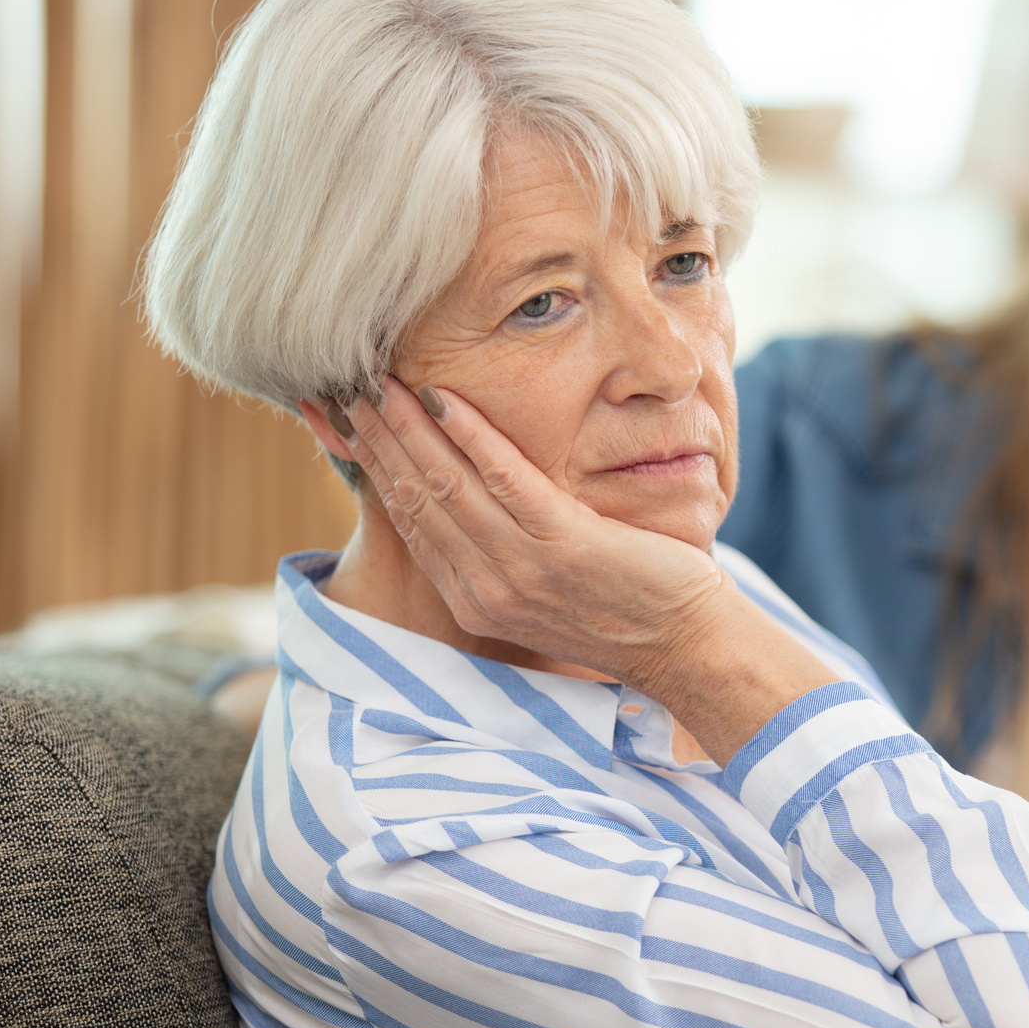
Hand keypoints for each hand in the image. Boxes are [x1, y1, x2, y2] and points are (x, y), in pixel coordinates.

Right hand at [337, 377, 834, 762]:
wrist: (686, 646)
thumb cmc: (629, 608)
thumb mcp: (547, 586)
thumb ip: (505, 551)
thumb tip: (478, 500)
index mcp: (476, 598)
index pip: (410, 521)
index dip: (373, 466)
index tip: (346, 422)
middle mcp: (486, 586)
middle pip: (413, 498)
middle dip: (374, 438)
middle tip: (341, 386)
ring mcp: (521, 569)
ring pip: (445, 485)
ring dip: (405, 427)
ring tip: (376, 381)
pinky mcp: (564, 547)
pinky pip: (504, 481)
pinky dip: (468, 436)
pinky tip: (441, 398)